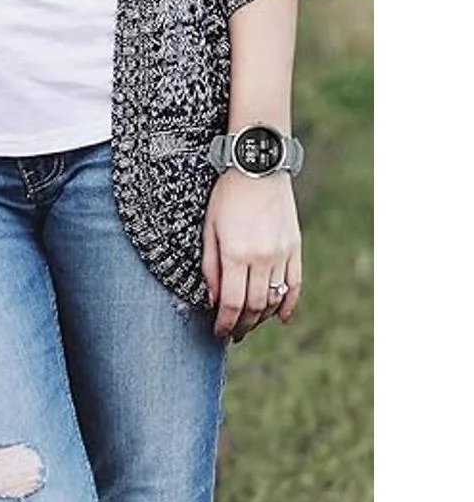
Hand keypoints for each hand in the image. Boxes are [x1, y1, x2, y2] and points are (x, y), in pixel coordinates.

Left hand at [201, 168, 301, 341]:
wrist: (258, 167)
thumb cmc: (225, 197)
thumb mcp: (208, 230)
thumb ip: (209, 267)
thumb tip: (211, 300)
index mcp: (235, 254)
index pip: (231, 303)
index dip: (224, 324)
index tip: (218, 333)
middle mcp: (261, 258)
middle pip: (254, 306)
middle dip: (241, 325)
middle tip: (231, 334)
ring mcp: (281, 254)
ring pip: (274, 299)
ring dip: (261, 318)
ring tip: (249, 325)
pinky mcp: (295, 247)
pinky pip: (295, 283)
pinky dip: (289, 304)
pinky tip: (281, 317)